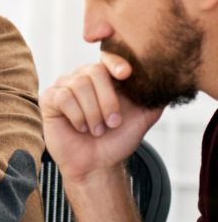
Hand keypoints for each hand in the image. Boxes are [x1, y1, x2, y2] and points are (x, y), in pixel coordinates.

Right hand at [40, 52, 161, 184]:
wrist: (96, 164)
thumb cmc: (116, 140)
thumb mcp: (143, 117)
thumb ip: (155, 97)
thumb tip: (172, 81)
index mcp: (105, 77)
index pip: (109, 58)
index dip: (115, 61)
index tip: (126, 74)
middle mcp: (83, 77)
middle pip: (94, 72)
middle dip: (107, 100)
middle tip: (112, 123)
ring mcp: (64, 86)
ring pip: (79, 85)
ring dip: (92, 113)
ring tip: (96, 130)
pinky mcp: (49, 99)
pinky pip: (63, 97)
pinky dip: (76, 115)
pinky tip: (80, 127)